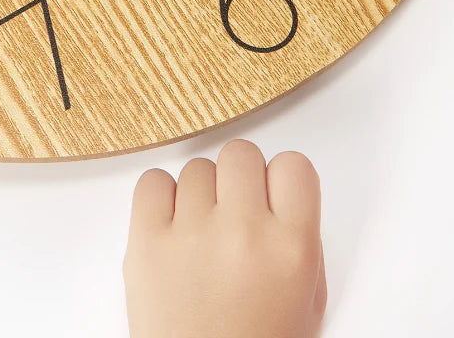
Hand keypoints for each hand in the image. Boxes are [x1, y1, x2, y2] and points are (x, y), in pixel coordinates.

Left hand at [124, 140, 325, 337]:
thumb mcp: (306, 300)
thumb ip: (300, 238)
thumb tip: (278, 191)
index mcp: (292, 249)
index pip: (295, 166)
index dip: (281, 180)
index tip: (271, 196)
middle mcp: (244, 233)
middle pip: (242, 154)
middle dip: (239, 180)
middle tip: (234, 212)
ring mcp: (192, 233)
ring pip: (197, 168)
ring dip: (200, 195)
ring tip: (201, 237)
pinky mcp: (146, 241)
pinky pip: (152, 181)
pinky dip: (160, 198)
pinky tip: (171, 227)